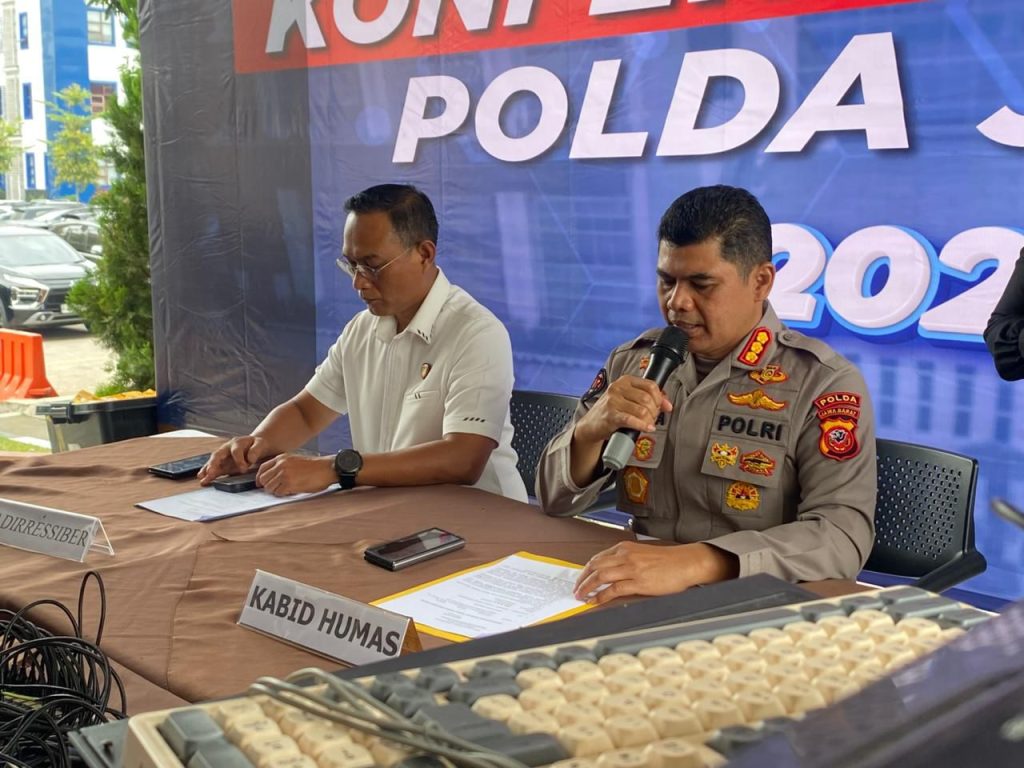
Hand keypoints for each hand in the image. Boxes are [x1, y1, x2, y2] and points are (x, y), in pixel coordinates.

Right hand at [198, 436, 270, 484]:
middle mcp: (227, 448)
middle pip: (218, 454)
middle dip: (213, 464)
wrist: (255, 445)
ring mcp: (223, 456)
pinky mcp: (222, 464)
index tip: (244, 469)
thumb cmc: (258, 445)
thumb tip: (249, 459)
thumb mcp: (260, 444)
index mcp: (237, 442)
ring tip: (201, 478)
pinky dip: (208, 474)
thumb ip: (256, 450)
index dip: (239, 460)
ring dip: (207, 470)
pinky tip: (203, 480)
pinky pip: (214, 469)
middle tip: (210, 472)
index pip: (236, 451)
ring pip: (213, 462)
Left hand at [255, 454, 335, 495]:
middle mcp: (281, 465)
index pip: (262, 468)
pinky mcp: (290, 483)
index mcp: (282, 458)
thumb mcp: (295, 460)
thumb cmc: (315, 466)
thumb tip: (272, 476)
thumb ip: (283, 465)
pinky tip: (290, 491)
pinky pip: (278, 492)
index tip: (261, 483)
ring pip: (269, 487)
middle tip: (275, 489)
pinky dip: (283, 494)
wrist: (327, 468)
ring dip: (275, 491)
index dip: (260, 477)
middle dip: (267, 486)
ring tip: (285, 489)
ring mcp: (284, 474)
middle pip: (263, 478)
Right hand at [573, 375, 671, 446]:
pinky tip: (646, 428)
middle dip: (654, 411)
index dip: (660, 398)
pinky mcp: (610, 415)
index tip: (663, 407)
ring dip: (649, 420)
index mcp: (625, 381)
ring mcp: (613, 401)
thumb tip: (668, 405)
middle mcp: (618, 388)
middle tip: (652, 418)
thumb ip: (648, 399)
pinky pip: (632, 419)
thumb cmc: (611, 411)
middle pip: (647, 398)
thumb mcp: (628, 400)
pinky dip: (642, 425)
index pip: (650, 385)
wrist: (590, 425)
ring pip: (642, 410)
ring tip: (648, 424)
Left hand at [573, 541, 737, 604]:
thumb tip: (610, 574)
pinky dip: (601, 595)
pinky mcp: (638, 582)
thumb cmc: (668, 561)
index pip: (598, 558)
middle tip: (576, 589)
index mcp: (625, 548)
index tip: (581, 578)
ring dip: (587, 587)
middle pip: (595, 566)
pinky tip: (596, 600)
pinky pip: (613, 589)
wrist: (686, 563)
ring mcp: (631, 568)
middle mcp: (625, 555)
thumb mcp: (642, 555)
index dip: (586, 569)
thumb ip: (626, 561)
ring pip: (600, 576)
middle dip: (582, 579)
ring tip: (581, 596)